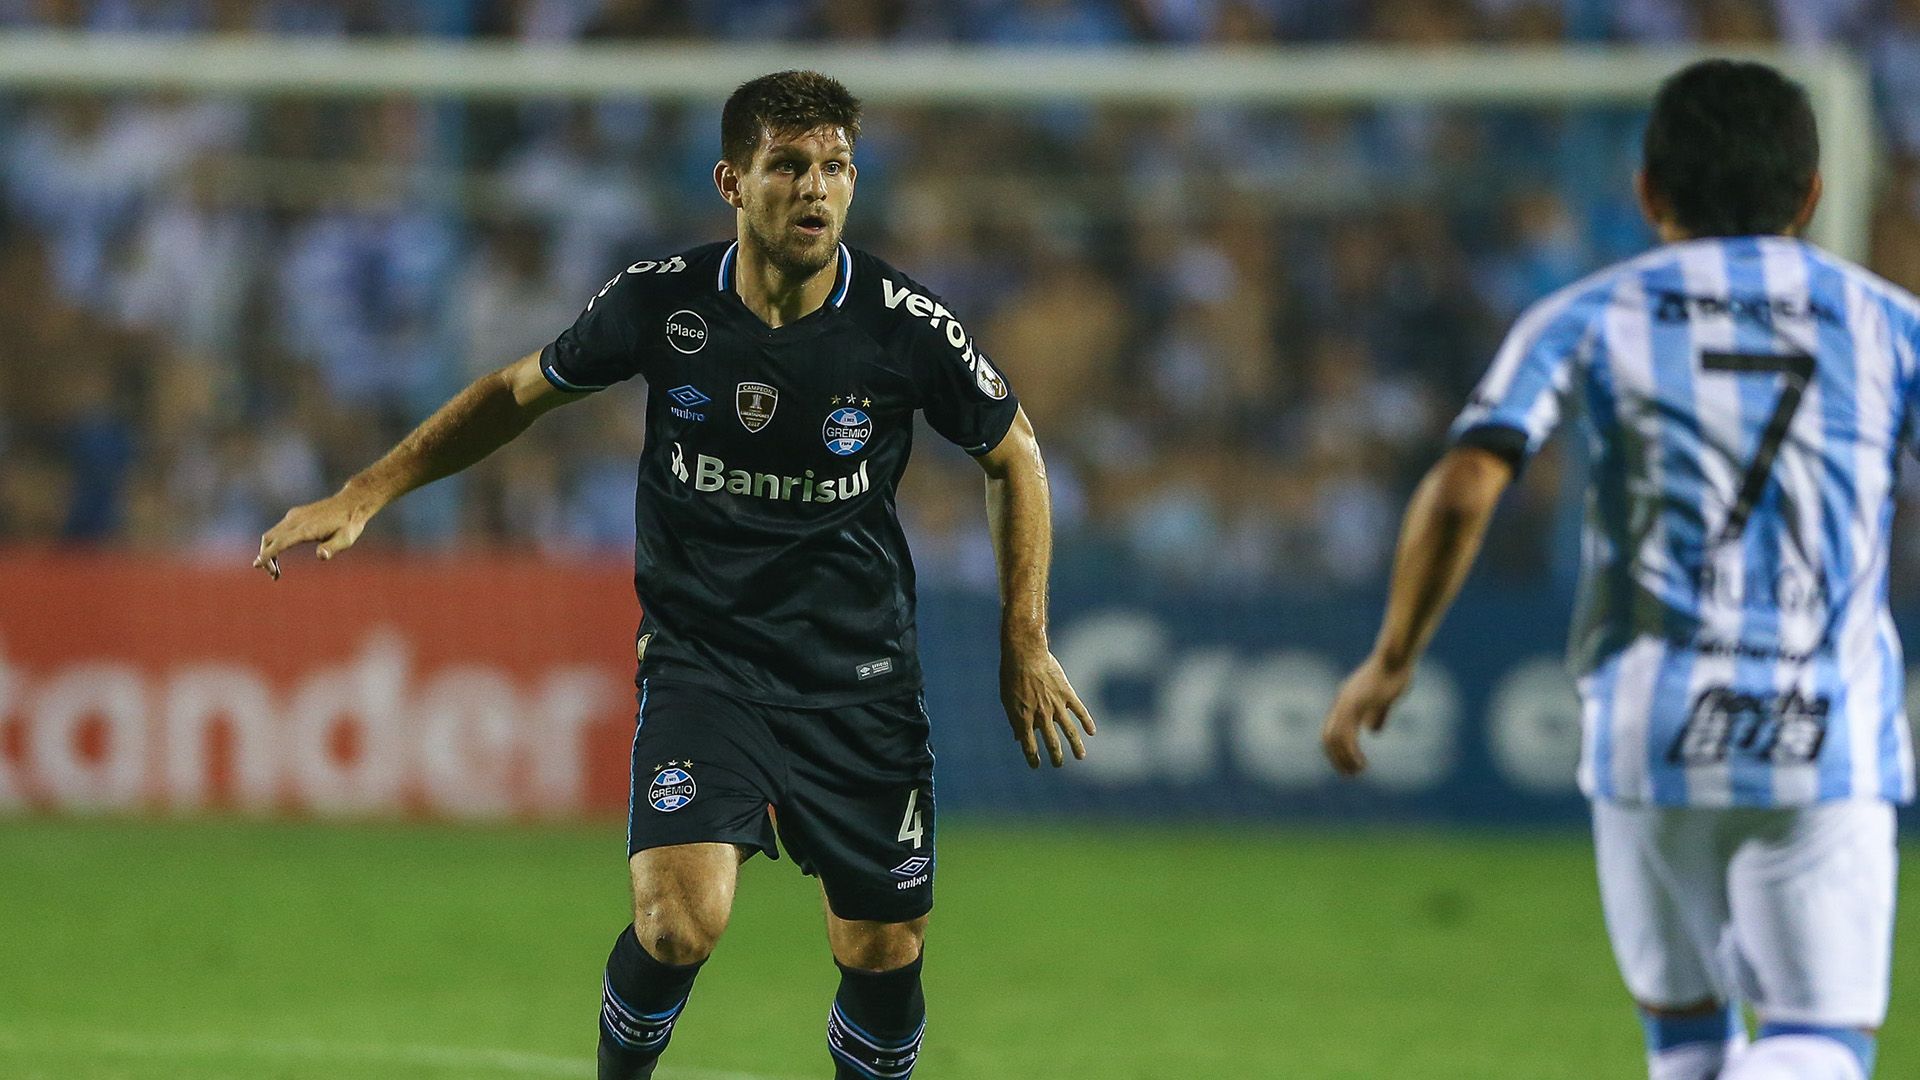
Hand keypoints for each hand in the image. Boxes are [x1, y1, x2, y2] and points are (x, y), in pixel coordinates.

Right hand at [254, 492, 377, 578]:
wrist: (351, 503)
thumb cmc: (349, 524)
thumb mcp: (346, 539)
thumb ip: (332, 548)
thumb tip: (321, 555)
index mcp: (306, 528)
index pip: (281, 542)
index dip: (267, 555)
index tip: (256, 565)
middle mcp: (296, 520)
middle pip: (269, 538)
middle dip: (265, 556)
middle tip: (274, 575)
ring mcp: (294, 516)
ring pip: (271, 533)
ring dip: (268, 550)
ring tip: (275, 570)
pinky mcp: (295, 515)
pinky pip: (277, 529)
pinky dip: (273, 542)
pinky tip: (279, 553)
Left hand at [1000, 646, 1095, 768]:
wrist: (1025, 653)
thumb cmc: (1012, 675)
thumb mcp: (1007, 699)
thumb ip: (1014, 720)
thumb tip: (1018, 737)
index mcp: (1024, 717)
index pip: (1029, 745)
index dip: (1032, 758)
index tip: (1036, 765)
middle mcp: (1041, 715)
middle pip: (1052, 742)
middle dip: (1056, 756)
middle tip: (1058, 764)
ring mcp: (1056, 704)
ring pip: (1069, 731)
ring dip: (1076, 746)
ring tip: (1080, 757)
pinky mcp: (1067, 693)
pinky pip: (1080, 710)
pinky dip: (1087, 722)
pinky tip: (1092, 732)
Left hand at [1321, 655, 1412, 776]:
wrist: (1396, 656)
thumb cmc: (1394, 673)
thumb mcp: (1384, 698)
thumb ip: (1377, 713)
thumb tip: (1372, 730)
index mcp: (1346, 701)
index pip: (1331, 731)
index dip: (1337, 750)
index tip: (1349, 764)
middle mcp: (1342, 703)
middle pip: (1328, 737)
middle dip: (1336, 759)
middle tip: (1351, 774)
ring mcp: (1347, 703)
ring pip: (1334, 738)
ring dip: (1343, 759)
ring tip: (1359, 771)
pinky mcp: (1356, 704)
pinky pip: (1346, 733)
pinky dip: (1351, 752)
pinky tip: (1362, 762)